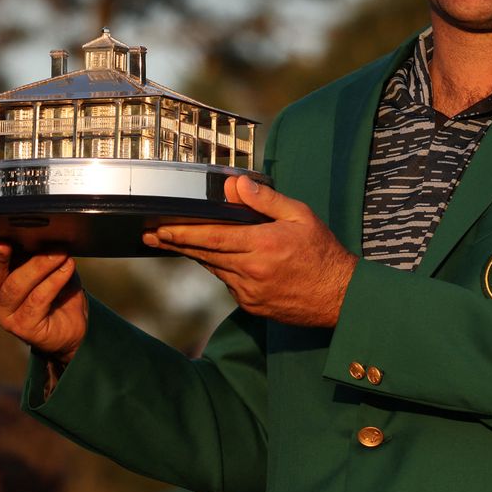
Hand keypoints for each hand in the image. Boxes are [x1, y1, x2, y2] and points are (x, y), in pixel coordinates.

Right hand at [0, 243, 87, 364]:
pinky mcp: (24, 326)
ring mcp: (4, 314)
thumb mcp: (40, 261)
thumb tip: (34, 225)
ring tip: (60, 253)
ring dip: (39, 265)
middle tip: (5, 243)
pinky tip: (67, 267)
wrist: (74, 322)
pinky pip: (38, 299)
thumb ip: (30, 247)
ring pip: (15, 285)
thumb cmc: (54, 285)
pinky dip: (55, 280)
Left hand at [143, 175, 356, 326]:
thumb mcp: (300, 216)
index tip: (160, 228)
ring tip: (175, 242)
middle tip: (151, 235)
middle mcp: (252, 271)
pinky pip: (228, 283)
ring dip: (196, 255)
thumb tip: (238, 185)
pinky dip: (221, 268)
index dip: (183, 233)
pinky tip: (218, 259)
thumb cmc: (323, 252)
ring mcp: (250, 292)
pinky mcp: (252, 305)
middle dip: (176, 243)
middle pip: (205, 254)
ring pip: (214, 269)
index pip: (212, 237)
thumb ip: (266, 200)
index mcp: (263, 245)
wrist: (339, 297)